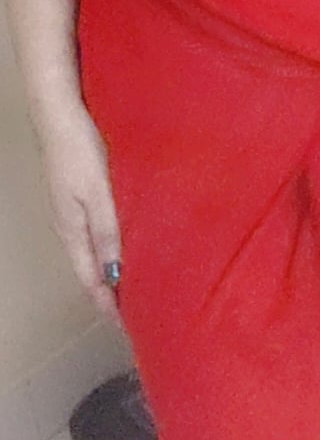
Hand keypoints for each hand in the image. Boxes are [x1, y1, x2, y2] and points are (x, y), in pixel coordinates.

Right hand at [35, 101, 122, 323]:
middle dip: (112, 292)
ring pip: (94, 250)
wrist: (60, 114)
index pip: (91, 279)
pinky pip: (97, 230)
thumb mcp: (98, 193)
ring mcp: (73, 209)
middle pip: (91, 269)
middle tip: (139, 309)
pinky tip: (127, 241)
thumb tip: (115, 275)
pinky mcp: (79, 194)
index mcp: (72, 231)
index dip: (108, 304)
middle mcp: (70, 226)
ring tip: (138, 282)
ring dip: (113, 268)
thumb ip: (108, 232)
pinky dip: (112, 245)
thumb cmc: (80, 151)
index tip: (129, 325)